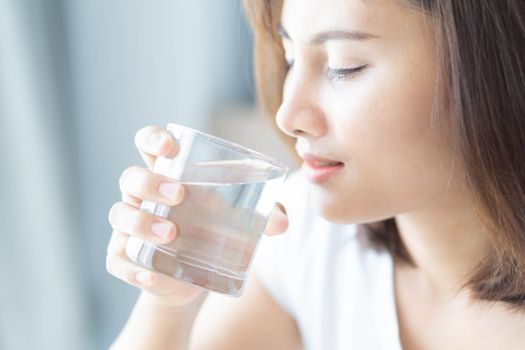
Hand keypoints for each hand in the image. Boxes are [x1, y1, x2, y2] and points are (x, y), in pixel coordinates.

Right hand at [106, 125, 288, 308]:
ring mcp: (129, 226)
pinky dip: (130, 266)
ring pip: (120, 214)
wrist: (195, 279)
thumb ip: (262, 215)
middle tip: (178, 194)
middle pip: (131, 176)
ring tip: (171, 234)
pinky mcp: (124, 256)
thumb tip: (281, 221)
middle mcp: (143, 195)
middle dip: (150, 181)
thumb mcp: (238, 220)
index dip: (152, 138)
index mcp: (168, 174)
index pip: (149, 144)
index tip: (169, 146)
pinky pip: (117, 258)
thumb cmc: (214, 233)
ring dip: (141, 222)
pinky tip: (149, 273)